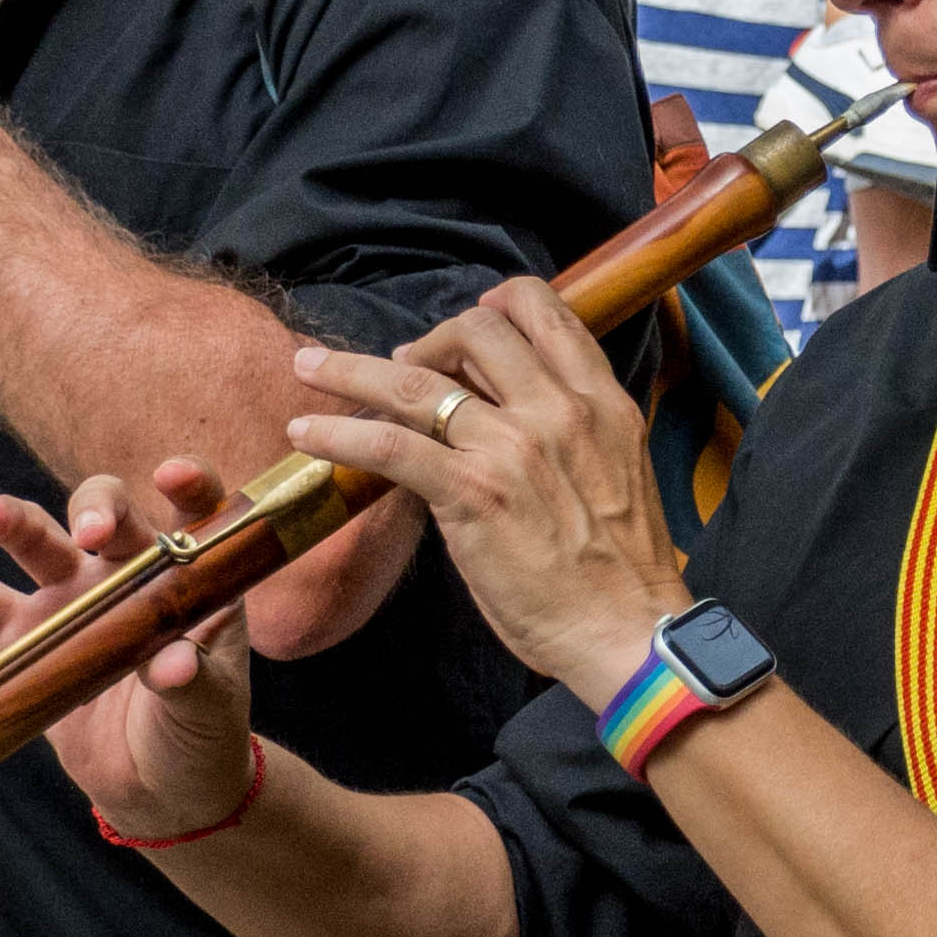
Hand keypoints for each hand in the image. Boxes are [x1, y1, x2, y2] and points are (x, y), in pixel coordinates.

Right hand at [0, 466, 270, 839]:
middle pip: (103, 512)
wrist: (158, 788)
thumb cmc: (200, 735)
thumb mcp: (208, 709)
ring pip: (34, 543)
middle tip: (87, 533)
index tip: (171, 476)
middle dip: (94, 510)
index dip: (189, 489)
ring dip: (10, 523)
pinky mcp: (24, 636)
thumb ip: (193, 679)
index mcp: (186, 577)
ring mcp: (69, 598)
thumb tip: (173, 664)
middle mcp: (125, 572)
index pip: (194, 516)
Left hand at [283, 278, 687, 694]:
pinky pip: (389, 446)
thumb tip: (498, 417)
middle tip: (401, 369)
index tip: (469, 321)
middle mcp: (559, 411)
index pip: (545, 312)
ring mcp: (513, 448)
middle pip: (476, 329)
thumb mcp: (615, 472)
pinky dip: (338, 435)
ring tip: (311, 371)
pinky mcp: (473, 493)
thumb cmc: (622, 572)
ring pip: (414, 381)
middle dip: (427, 340)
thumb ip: (565, 433)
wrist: (629, 632)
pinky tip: (306, 435)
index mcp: (601, 402)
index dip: (496, 304)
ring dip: (351, 370)